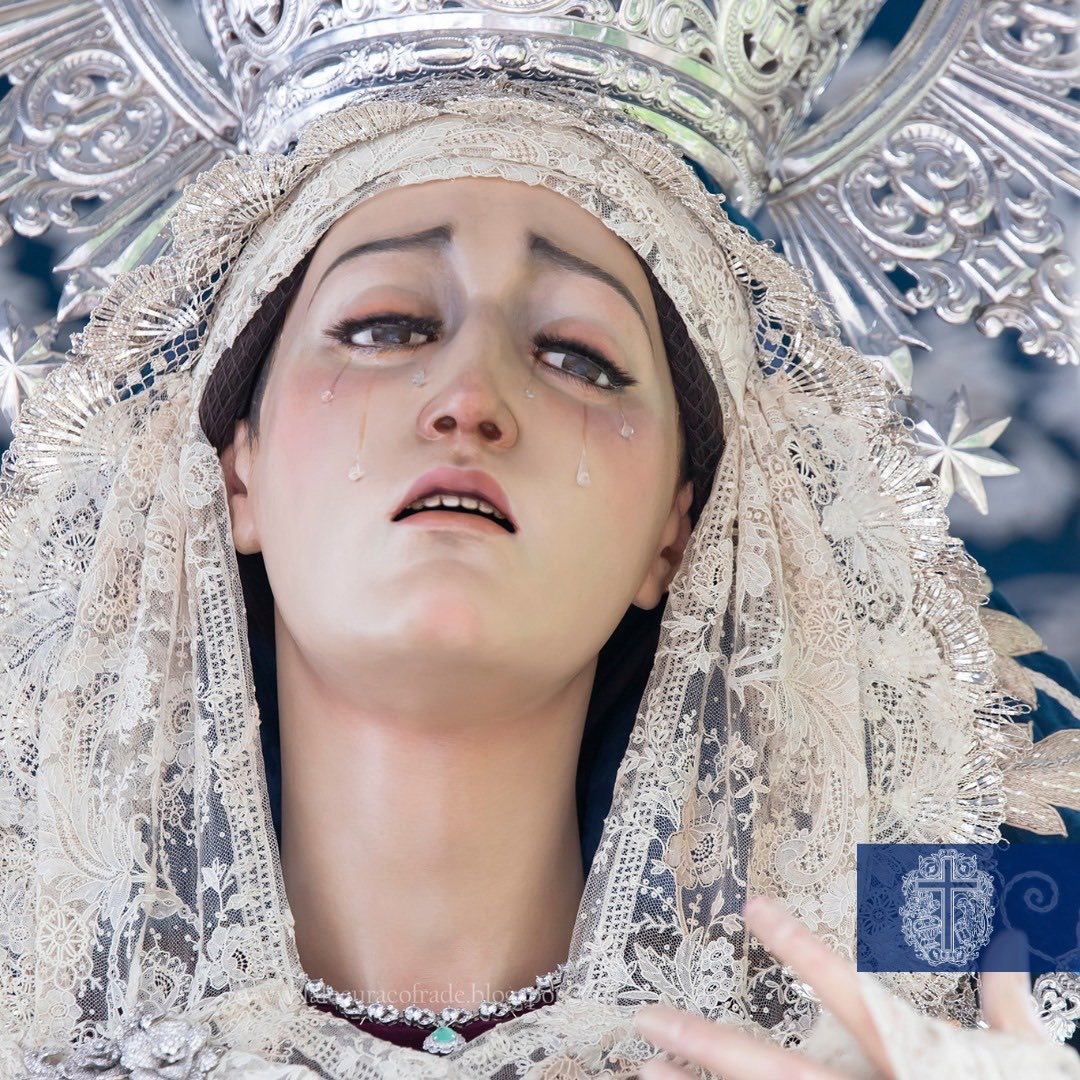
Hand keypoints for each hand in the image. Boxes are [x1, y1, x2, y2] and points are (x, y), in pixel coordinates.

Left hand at [632, 894, 1047, 1078]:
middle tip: (646, 1017)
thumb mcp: (1030, 1060)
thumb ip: (1006, 999)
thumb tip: (1005, 938)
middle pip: (776, 1071)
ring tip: (641, 1070)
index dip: (800, 948)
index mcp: (918, 1060)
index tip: (752, 908)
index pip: (851, 992)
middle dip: (707, 1044)